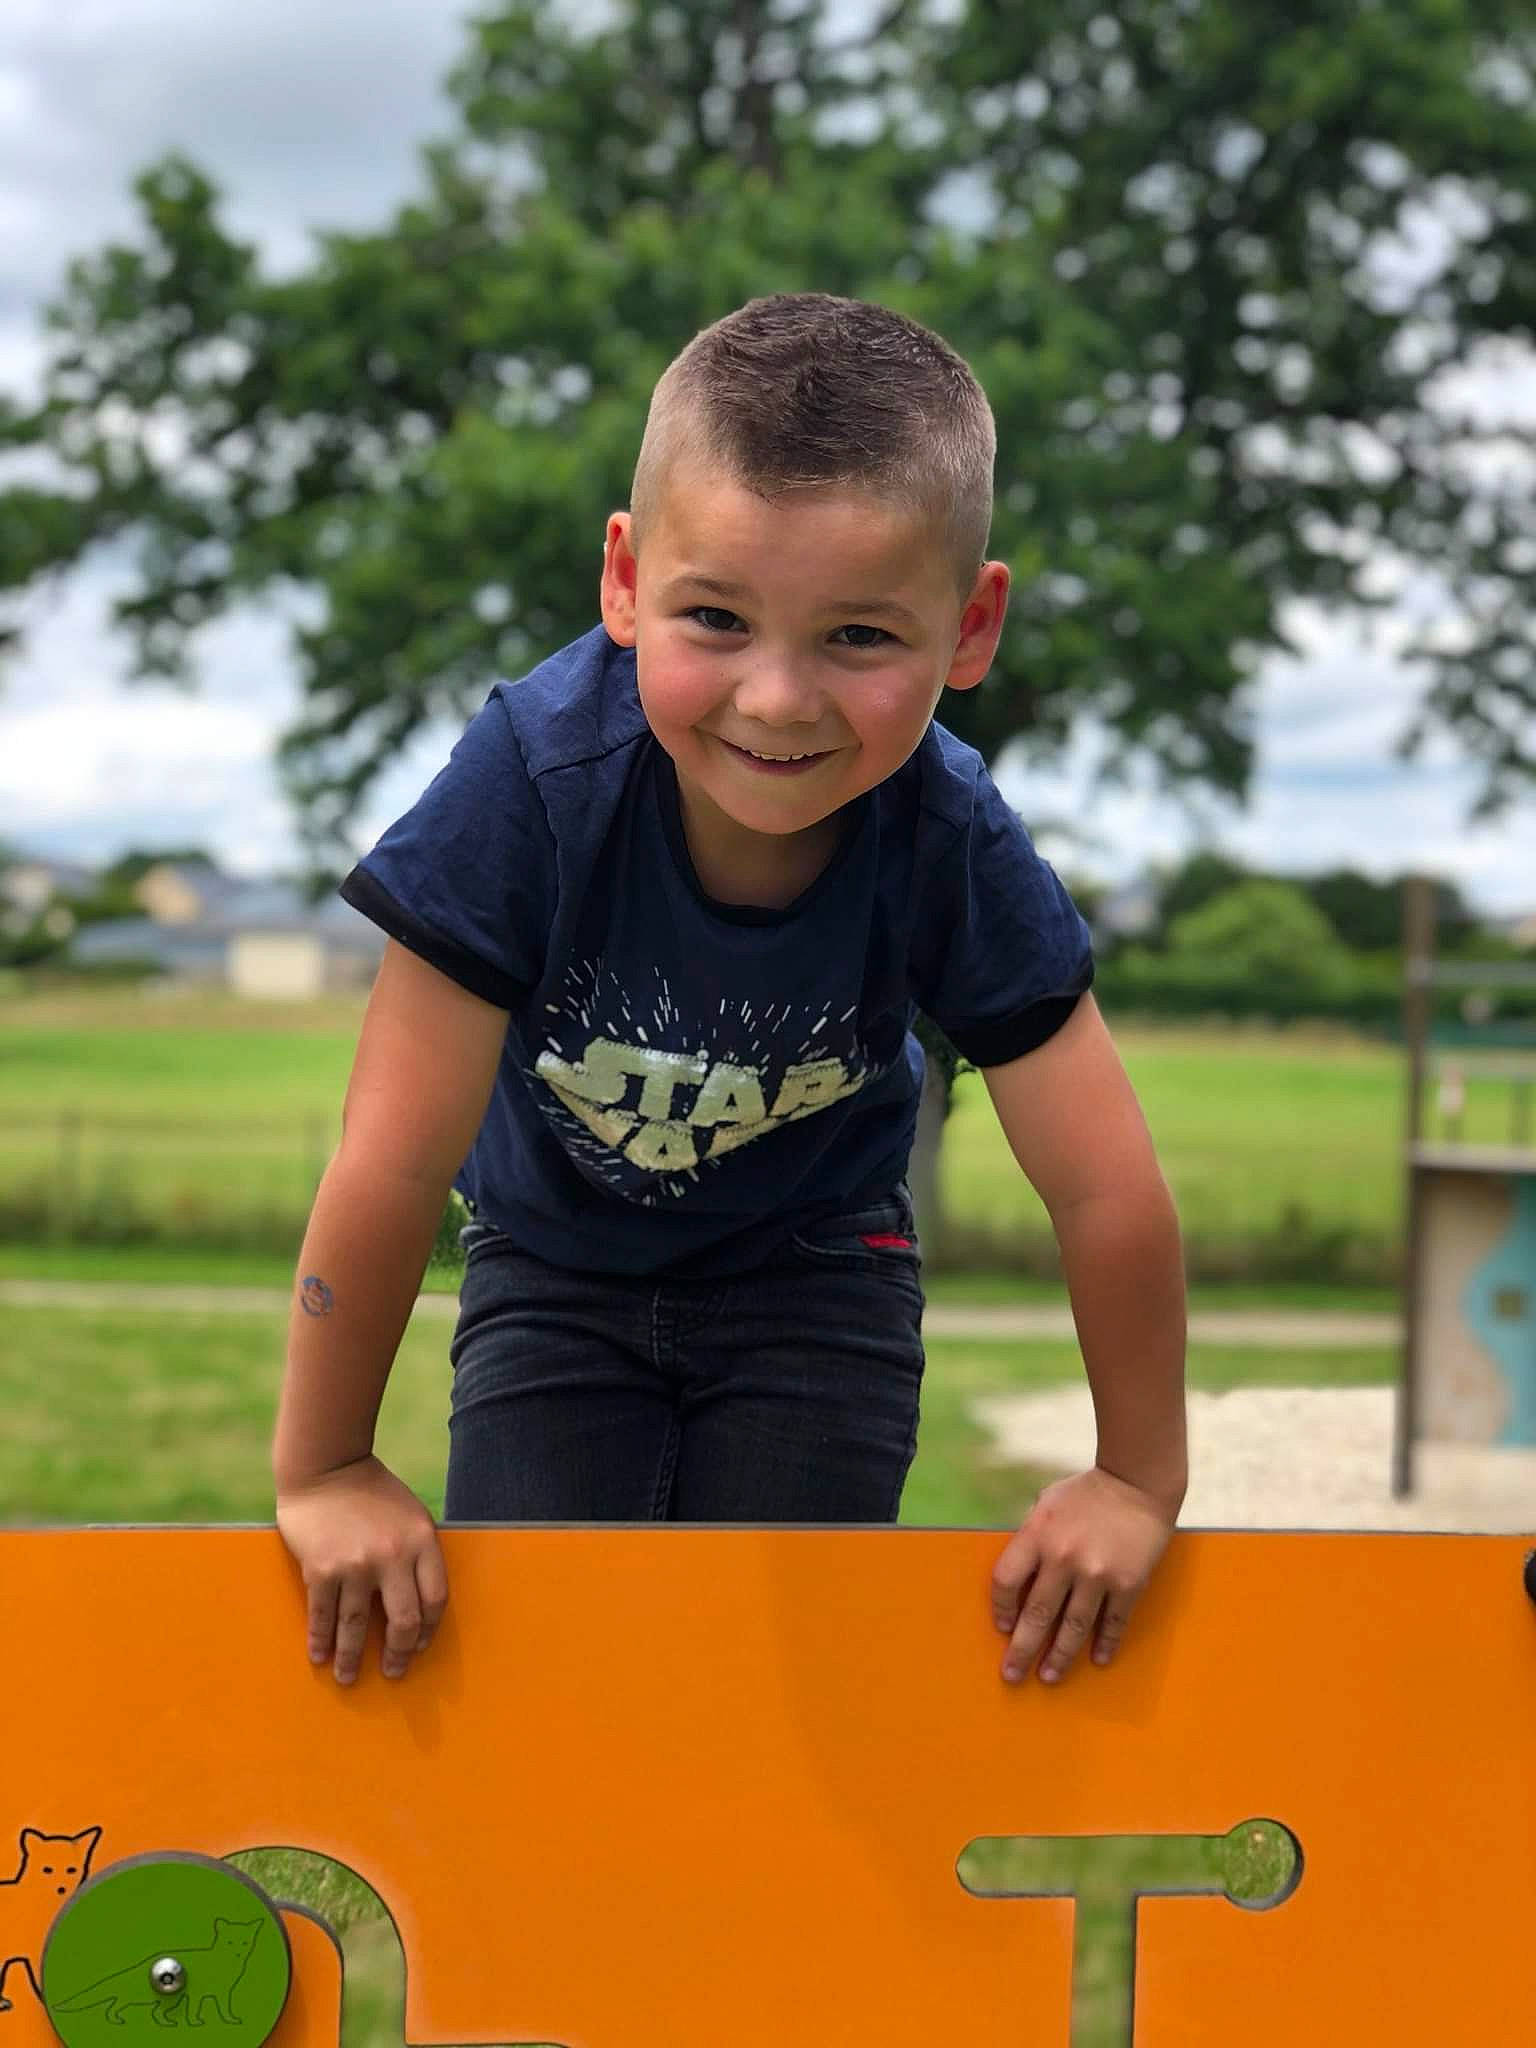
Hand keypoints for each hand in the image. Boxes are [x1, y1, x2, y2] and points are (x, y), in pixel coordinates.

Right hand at [275, 1454, 447, 1684]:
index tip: (421, 1646)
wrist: (326, 1467)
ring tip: (348, 1678)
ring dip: (351, 1659)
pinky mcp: (321, 1569)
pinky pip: (323, 1617)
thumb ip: (418, 1554)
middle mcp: (392, 1556)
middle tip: (393, 1671)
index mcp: (422, 1541)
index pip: (436, 1599)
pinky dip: (321, 1641)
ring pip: (356, 1627)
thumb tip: (420, 1606)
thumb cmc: (373, 1493)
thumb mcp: (412, 1516)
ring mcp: (355, 1565)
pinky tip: (320, 1657)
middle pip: (404, 1621)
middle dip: (399, 1653)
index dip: (430, 1629)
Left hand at [989, 1465, 1177, 1685]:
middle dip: (1022, 1649)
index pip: (1006, 1582)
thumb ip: (1031, 1540)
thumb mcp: (1046, 1505)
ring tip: (1048, 1676)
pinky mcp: (1128, 1583)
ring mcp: (1098, 1573)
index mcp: (1037, 1535)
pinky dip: (1105, 1644)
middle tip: (1011, 1675)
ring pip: (1073, 1627)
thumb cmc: (1086, 1493)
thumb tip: (1018, 1580)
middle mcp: (1064, 1557)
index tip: (1002, 1627)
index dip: (1001, 1609)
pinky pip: (1113, 1623)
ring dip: (1059, 1656)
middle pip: (1037, 1614)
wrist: (1137, 1482)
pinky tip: (1096, 1660)